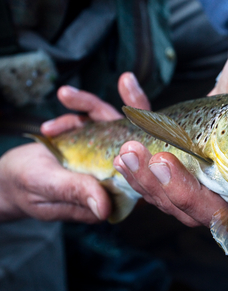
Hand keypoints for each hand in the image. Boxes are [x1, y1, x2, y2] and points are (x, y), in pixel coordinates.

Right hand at [0, 72, 148, 221]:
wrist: (8, 180)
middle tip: (127, 82)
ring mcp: (106, 155)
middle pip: (138, 139)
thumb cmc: (26, 188)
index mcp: (113, 193)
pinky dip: (76, 112)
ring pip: (114, 123)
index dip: (148, 145)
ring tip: (66, 95)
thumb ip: (75, 191)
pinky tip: (51, 125)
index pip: (142, 170)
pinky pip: (95, 119)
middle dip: (133, 109)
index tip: (148, 120)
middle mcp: (115, 174)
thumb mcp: (48, 188)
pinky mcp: (94, 140)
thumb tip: (103, 208)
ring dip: (90, 105)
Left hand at [113, 142, 227, 240]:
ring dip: (153, 185)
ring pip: (187, 205)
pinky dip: (142, 165)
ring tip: (129, 150)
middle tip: (160, 163)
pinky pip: (167, 181)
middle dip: (187, 197)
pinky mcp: (197, 174)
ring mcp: (223, 186)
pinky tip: (128, 136)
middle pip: (225, 217)